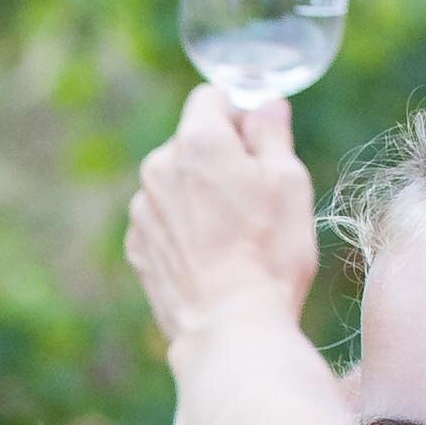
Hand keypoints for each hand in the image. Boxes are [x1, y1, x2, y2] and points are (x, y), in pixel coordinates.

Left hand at [125, 84, 324, 354]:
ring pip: (175, 181)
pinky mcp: (137, 245)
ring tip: (233, 235)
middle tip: (255, 198)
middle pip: (192, 141)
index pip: (211, 97)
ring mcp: (142, 209)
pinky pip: (163, 219)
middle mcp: (158, 166)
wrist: (230, 326)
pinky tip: (211, 256)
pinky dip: (184, 227)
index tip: (259, 143)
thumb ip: (271, 131)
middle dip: (221, 156)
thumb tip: (263, 103)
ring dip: (200, 193)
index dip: (239, 114)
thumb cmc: (269, 252)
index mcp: (197, 141)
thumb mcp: (288, 181)